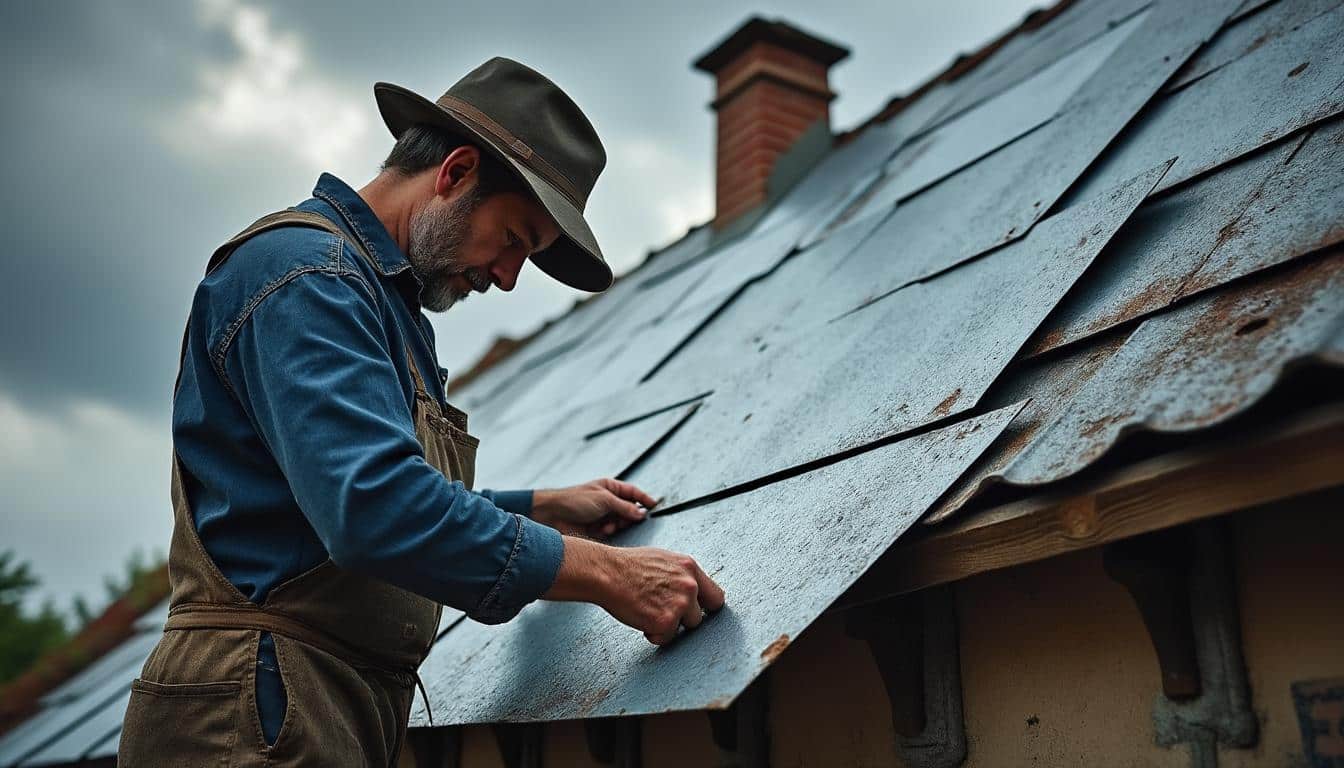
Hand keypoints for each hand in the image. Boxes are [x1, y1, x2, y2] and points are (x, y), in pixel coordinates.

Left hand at [531, 478, 657, 538]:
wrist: (552, 515)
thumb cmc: (574, 500)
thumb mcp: (603, 500)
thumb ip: (624, 507)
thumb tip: (641, 513)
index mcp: (610, 488)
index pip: (633, 492)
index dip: (644, 499)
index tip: (655, 506)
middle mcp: (608, 501)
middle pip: (629, 510)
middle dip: (629, 516)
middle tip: (626, 520)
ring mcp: (603, 515)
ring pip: (621, 522)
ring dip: (617, 524)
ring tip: (607, 525)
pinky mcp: (597, 529)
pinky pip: (611, 532)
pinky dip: (608, 531)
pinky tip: (601, 530)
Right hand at [543, 537, 726, 645]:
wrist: (607, 573)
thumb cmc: (628, 566)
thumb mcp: (664, 560)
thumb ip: (682, 575)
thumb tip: (693, 590)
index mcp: (690, 568)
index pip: (716, 597)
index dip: (705, 607)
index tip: (696, 612)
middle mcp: (690, 586)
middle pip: (699, 617)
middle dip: (682, 618)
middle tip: (660, 610)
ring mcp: (680, 604)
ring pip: (684, 628)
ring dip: (668, 626)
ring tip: (647, 610)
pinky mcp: (666, 621)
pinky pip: (666, 638)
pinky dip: (653, 634)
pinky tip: (640, 617)